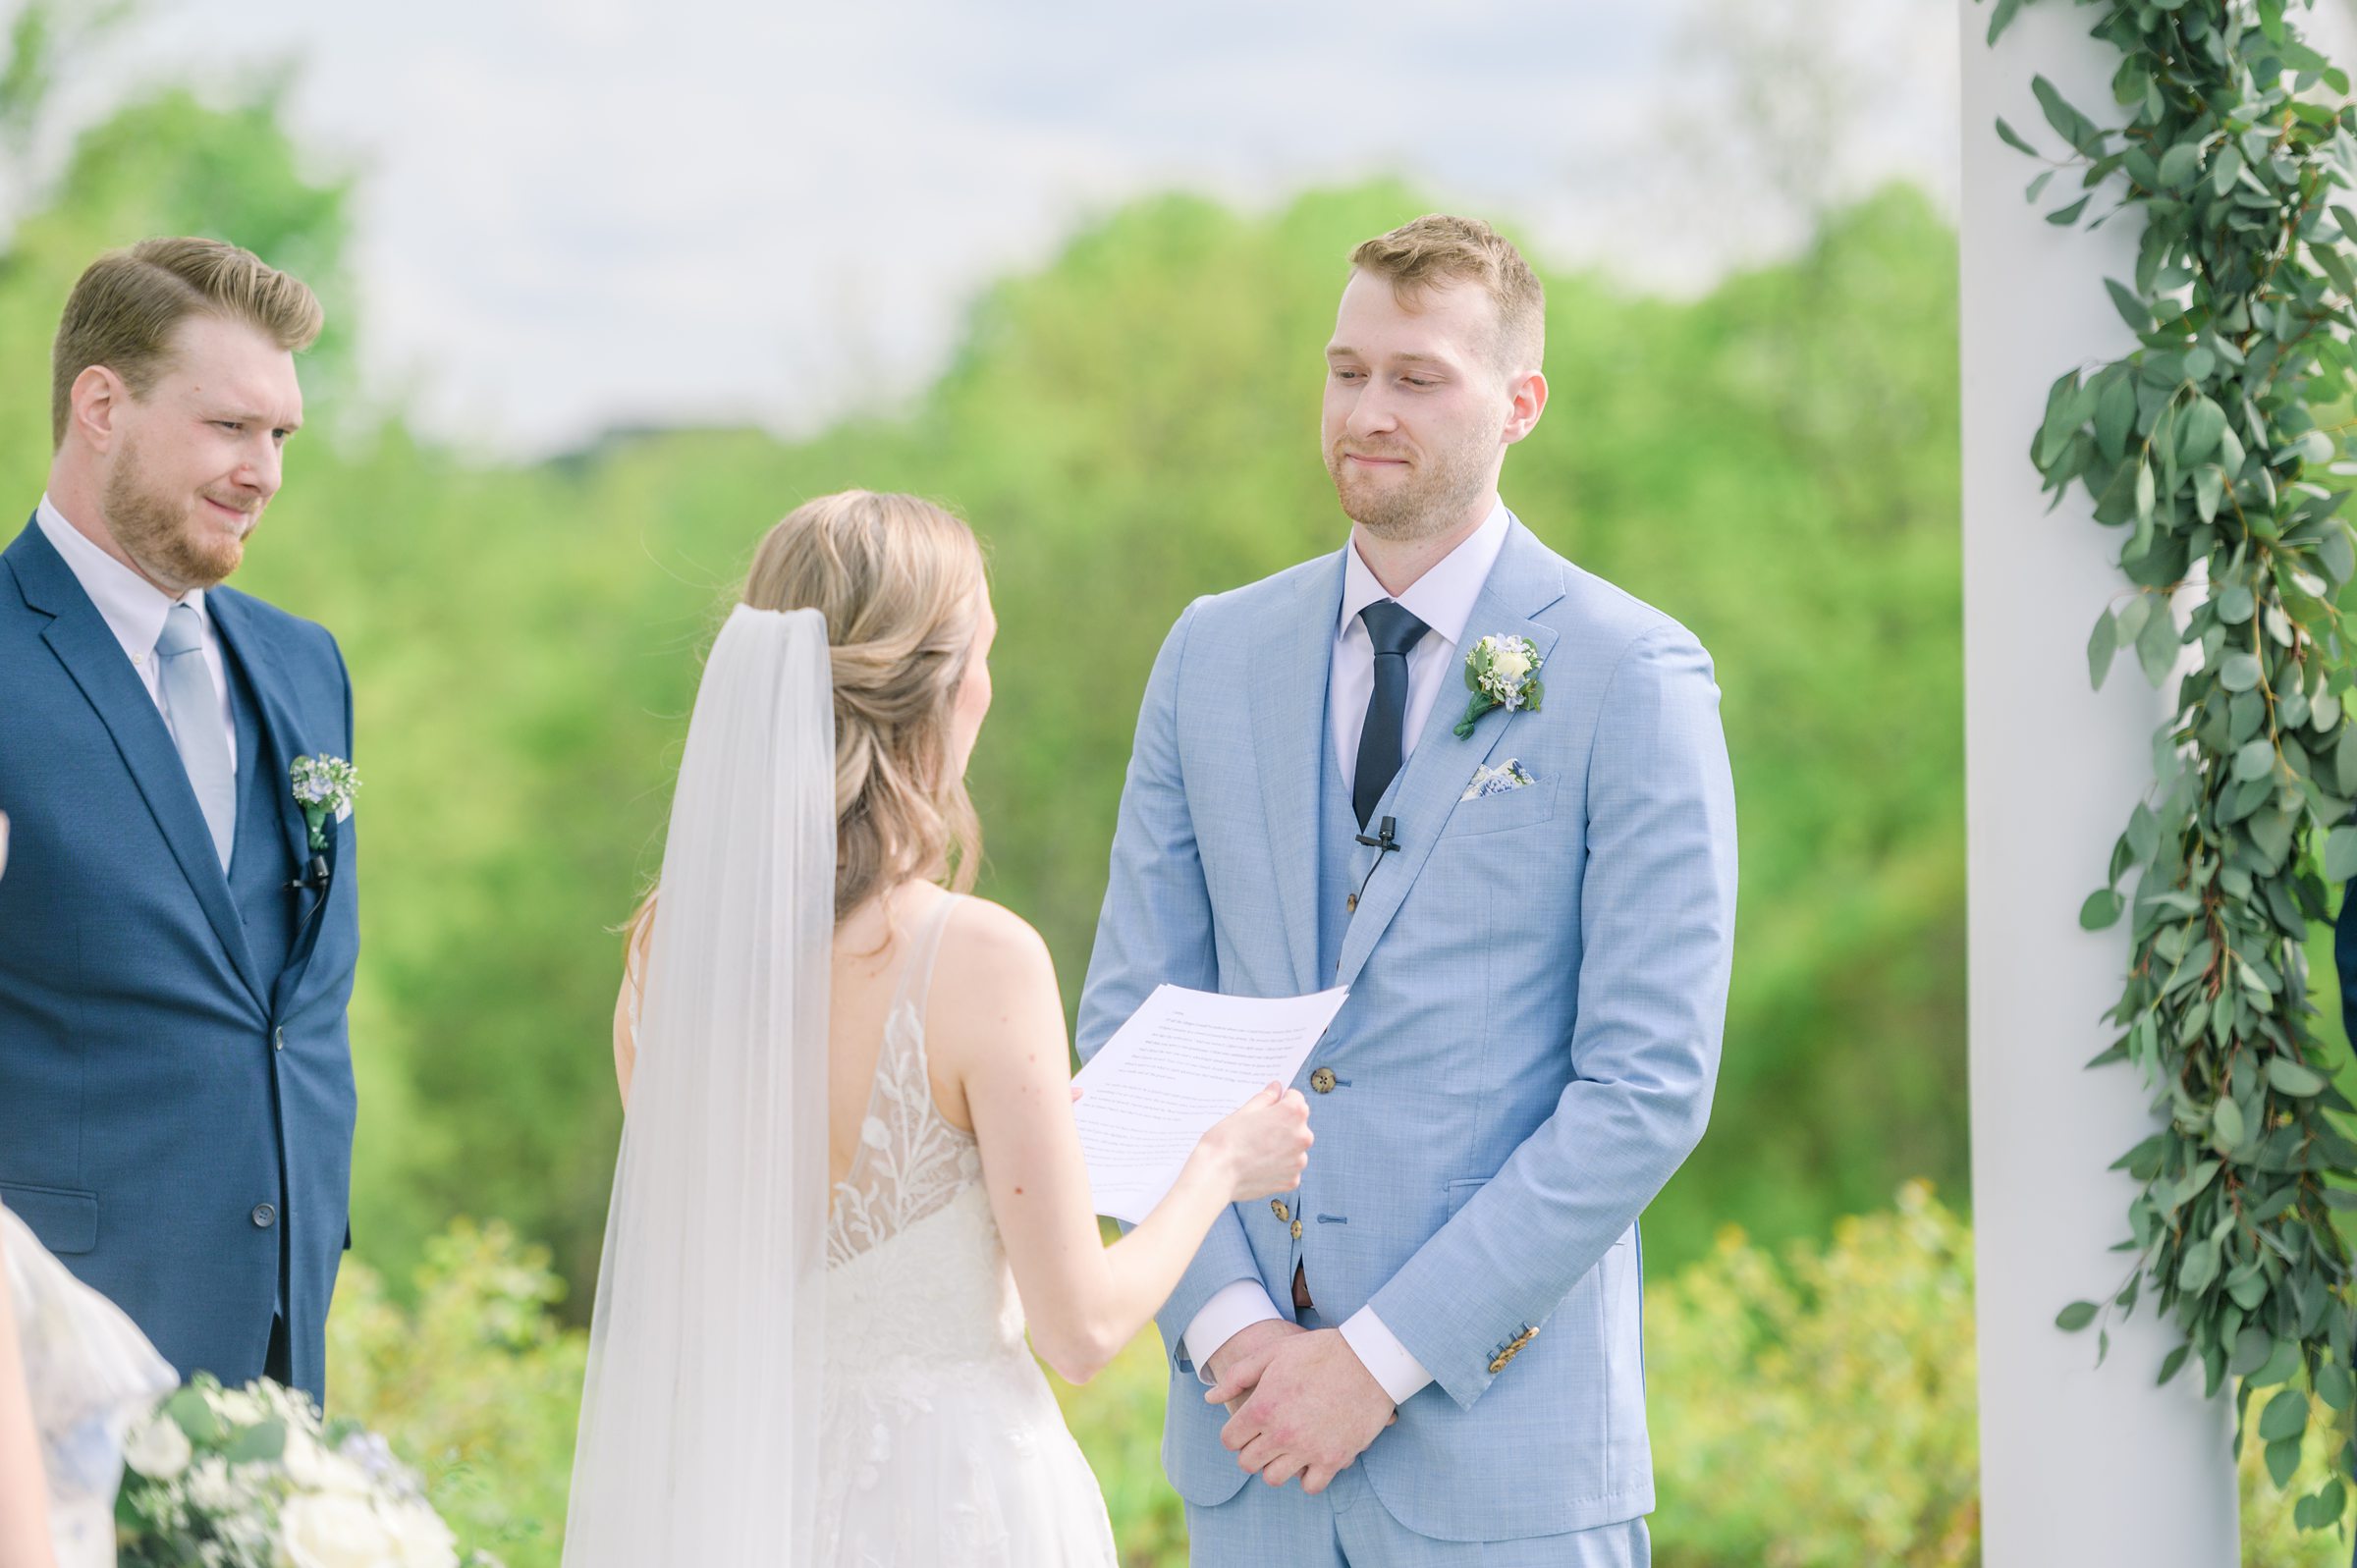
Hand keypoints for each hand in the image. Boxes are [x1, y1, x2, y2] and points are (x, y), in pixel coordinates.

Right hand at [1196, 1082, 1311, 1201]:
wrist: (1217, 1175)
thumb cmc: (1227, 1141)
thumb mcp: (1245, 1111)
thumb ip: (1266, 1099)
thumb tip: (1276, 1089)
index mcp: (1294, 1113)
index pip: (1295, 1098)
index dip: (1279, 1101)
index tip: (1267, 1109)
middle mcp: (1303, 1136)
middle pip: (1297, 1124)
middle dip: (1281, 1125)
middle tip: (1256, 1132)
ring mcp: (1299, 1160)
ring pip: (1293, 1147)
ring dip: (1281, 1147)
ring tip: (1255, 1151)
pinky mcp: (1292, 1180)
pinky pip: (1288, 1168)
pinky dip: (1277, 1167)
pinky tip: (1258, 1166)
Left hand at [1211, 1328, 1395, 1493]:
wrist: (1369, 1359)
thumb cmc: (1319, 1352)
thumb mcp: (1272, 1353)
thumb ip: (1237, 1376)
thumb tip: (1209, 1397)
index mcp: (1262, 1407)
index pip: (1229, 1440)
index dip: (1235, 1433)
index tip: (1247, 1427)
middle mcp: (1281, 1434)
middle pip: (1247, 1463)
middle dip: (1251, 1451)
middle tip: (1266, 1437)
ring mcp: (1308, 1450)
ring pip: (1274, 1479)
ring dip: (1276, 1465)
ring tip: (1287, 1448)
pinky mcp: (1334, 1460)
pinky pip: (1310, 1486)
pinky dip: (1308, 1476)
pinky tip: (1311, 1457)